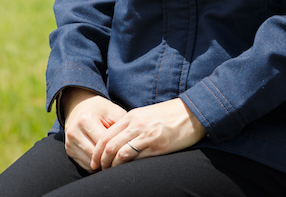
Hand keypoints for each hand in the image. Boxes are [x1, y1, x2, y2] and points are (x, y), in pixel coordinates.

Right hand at [60, 87, 126, 170]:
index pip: (104, 142)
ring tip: (115, 160)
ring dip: (103, 164)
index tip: (128, 151)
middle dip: (111, 159)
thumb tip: (130, 144)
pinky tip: (104, 160)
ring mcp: (69, 142)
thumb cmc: (101, 110)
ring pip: (90, 163)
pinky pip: (85, 165)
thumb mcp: (113, 112)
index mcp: (85, 120)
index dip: (117, 149)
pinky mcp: (69, 150)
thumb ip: (121, 126)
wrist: (80, 106)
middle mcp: (74, 131)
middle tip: (123, 160)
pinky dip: (96, 166)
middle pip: (96, 155)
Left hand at [90, 98, 204, 169]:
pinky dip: (127, 167)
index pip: (106, 135)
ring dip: (112, 166)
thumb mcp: (146, 115)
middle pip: (109, 145)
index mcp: (131, 116)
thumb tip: (118, 141)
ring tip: (109, 173)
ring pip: (119, 153)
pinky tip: (125, 172)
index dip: (97, 150)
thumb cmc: (169, 115)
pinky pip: (137, 158)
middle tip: (98, 170)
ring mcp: (146, 135)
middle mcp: (136, 125)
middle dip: (101, 160)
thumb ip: (131, 125)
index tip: (94, 161)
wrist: (192, 112)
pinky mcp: (157, 146)